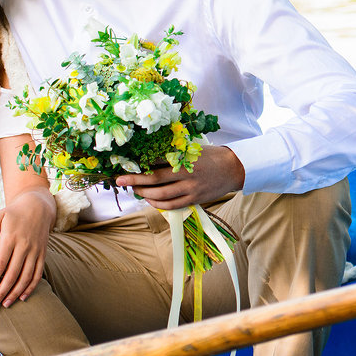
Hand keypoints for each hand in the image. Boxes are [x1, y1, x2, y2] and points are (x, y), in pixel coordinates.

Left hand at [0, 189, 55, 308]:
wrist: (38, 206)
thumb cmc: (13, 213)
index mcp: (11, 238)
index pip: (1, 264)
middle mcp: (24, 246)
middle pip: (13, 274)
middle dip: (2, 291)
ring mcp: (35, 251)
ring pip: (26, 276)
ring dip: (16, 292)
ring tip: (6, 304)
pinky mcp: (43, 253)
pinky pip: (38, 273)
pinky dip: (31, 287)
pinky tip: (22, 296)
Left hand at [113, 145, 245, 209]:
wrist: (234, 168)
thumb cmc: (211, 156)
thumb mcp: (192, 150)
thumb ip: (174, 155)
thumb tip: (150, 159)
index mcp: (184, 158)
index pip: (156, 162)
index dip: (139, 164)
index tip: (126, 165)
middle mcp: (186, 174)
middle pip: (154, 179)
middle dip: (134, 180)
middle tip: (120, 180)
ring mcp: (190, 188)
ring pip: (160, 195)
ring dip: (144, 193)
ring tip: (135, 190)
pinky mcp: (194, 199)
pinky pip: (172, 205)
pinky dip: (158, 204)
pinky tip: (150, 200)